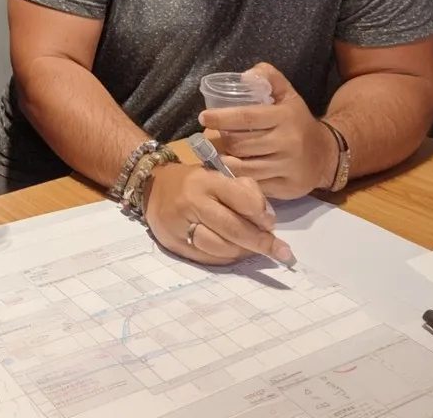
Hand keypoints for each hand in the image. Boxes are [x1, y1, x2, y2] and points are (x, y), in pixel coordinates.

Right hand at [143, 162, 291, 265]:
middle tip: (280, 251)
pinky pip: (207, 258)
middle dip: (260, 242)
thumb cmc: (193, 181)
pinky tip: (234, 254)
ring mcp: (180, 225)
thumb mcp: (218, 175)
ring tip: (252, 249)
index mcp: (207, 180)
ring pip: (220, 247)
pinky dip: (226, 258)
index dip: (262, 215)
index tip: (271, 224)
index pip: (243, 200)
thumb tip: (267, 222)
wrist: (152, 187)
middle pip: (233, 229)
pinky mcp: (174, 244)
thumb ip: (244, 193)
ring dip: (243, 252)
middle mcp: (192, 202)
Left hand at [198, 63, 336, 199]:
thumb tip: (244, 76)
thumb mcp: (288, 95)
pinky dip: (239, 180)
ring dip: (225, 163)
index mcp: (284, 117)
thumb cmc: (298, 122)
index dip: (222, 118)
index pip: (246, 117)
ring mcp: (287, 166)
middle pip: (240, 145)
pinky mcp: (286, 187)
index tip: (204, 117)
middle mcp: (287, 142)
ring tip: (217, 156)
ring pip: (244, 168)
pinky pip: (254, 185)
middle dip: (221, 143)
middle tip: (210, 141)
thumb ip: (269, 77)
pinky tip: (232, 173)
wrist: (326, 155)